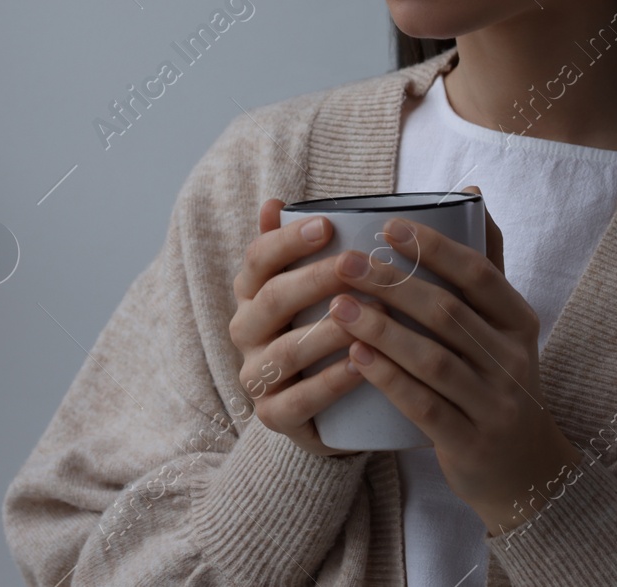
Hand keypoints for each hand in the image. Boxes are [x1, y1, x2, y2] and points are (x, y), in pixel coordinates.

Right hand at [227, 198, 389, 457]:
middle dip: (315, 279)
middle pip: (272, 299)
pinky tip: (361, 365)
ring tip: (370, 317)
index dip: (288, 241)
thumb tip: (275, 200)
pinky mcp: (274, 416)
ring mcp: (256, 376)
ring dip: (328, 331)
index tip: (328, 225)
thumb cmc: (323, 332)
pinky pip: (297, 401)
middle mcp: (246, 331)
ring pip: (286, 350)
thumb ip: (296, 247)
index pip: (258, 259)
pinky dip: (329, 384)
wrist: (325, 411)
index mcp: (251, 293)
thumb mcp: (310, 289)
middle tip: (356, 266)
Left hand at [326, 185, 580, 534]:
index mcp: (518, 321)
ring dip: (381, 329)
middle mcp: (512, 359)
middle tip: (344, 262)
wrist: (525, 470)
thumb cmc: (497, 380)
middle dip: (393, 284)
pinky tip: (354, 358)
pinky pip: (425, 406)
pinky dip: (388, 379)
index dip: (434, 248)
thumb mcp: (503, 324)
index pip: (478, 274)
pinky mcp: (470, 442)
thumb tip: (467, 192)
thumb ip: (484, 262)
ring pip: (433, 359)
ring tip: (338, 305)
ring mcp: (494, 403)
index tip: (386, 226)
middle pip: (447, 313)